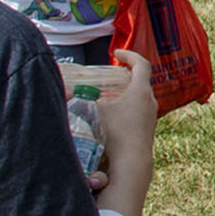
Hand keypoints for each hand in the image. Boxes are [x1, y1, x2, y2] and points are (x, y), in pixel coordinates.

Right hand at [84, 51, 157, 215]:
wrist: (132, 162)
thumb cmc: (115, 133)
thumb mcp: (95, 110)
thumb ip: (82, 99)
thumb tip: (63, 91)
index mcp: (140, 91)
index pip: (141, 64)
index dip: (129, 55)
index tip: (116, 53)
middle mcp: (150, 101)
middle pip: (140, 81)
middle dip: (125, 75)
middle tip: (110, 74)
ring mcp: (151, 115)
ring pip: (139, 97)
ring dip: (125, 92)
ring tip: (107, 95)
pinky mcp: (148, 128)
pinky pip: (139, 110)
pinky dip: (127, 106)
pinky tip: (112, 114)